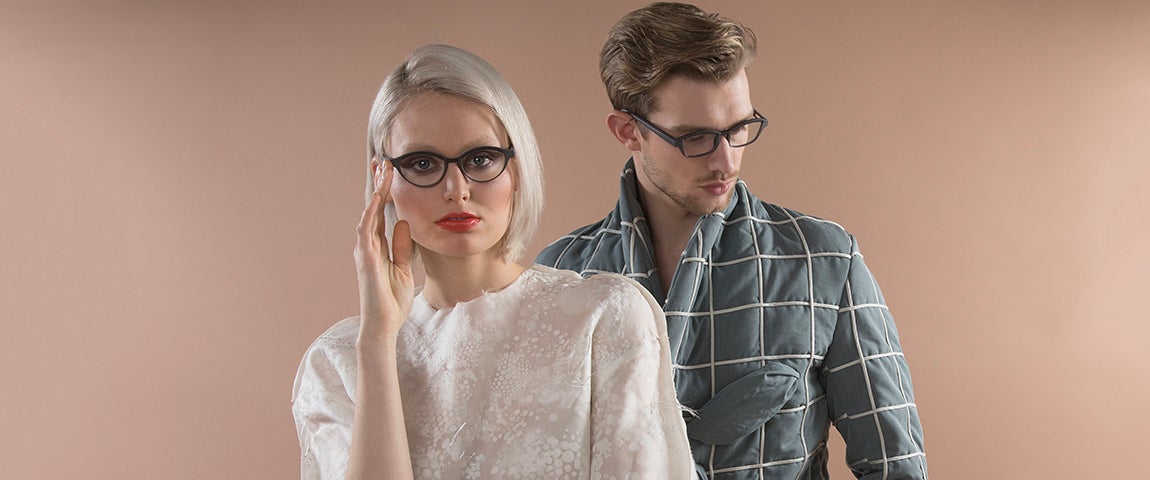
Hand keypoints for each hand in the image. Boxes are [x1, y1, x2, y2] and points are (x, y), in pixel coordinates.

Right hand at [354, 163, 414, 346]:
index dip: (385, 192)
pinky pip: (366, 231)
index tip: (390, 172)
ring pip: (369, 213)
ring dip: (376, 191)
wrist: (385, 323)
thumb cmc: (393, 300)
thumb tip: (404, 223)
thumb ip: (403, 246)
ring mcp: (365, 250)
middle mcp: (369, 244)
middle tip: (383, 161)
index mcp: (379, 246)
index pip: (382, 213)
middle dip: (378, 184)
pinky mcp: (365, 258)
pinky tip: (377, 198)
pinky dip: (371, 213)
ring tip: (382, 170)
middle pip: (373, 207)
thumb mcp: (405, 267)